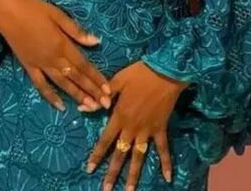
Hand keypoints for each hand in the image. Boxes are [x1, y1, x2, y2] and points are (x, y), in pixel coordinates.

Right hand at [0, 0, 111, 111]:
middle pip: (76, 77)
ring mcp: (40, 64)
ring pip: (62, 84)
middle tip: (105, 106)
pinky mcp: (28, 67)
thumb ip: (76, 31)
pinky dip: (50, 96)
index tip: (109, 90)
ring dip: (76, 96)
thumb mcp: (57, 14)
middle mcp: (53, 58)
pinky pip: (41, 85)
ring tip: (89, 108)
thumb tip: (96, 41)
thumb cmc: (34, 9)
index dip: (97, 78)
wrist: (6, 12)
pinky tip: (60, 106)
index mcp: (62, 45)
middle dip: (92, 91)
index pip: (84, 65)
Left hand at [85, 61, 189, 188]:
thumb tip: (83, 108)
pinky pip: (163, 149)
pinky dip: (166, 163)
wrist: (165, 72)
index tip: (89, 169)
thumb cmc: (139, 74)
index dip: (97, 155)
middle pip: (120, 154)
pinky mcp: (160, 128)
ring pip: (139, 156)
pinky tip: (168, 178)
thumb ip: (102, 97)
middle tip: (105, 190)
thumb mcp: (117, 81)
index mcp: (119, 116)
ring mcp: (147, 130)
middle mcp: (132, 127)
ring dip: (133, 174)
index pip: (105, 140)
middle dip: (112, 173)